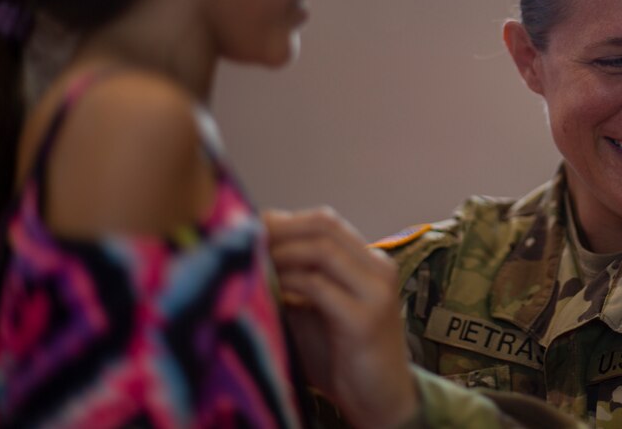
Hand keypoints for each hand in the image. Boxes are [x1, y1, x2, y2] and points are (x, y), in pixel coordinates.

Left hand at [264, 207, 419, 428]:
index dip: (284, 221)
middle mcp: (379, 268)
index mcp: (371, 262)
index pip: (325, 222)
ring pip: (322, 250)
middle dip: (278, 230)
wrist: (379, 400)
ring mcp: (376, 292)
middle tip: (242, 241)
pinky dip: (287, 282)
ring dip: (280, 253)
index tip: (246, 230)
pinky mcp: (364, 320)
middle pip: (325, 226)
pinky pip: (318, 287)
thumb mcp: (316, 309)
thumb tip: (250, 249)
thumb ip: (296, 280)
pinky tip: (267, 291)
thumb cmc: (342, 356)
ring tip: (251, 264)